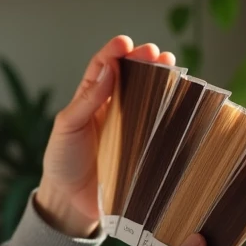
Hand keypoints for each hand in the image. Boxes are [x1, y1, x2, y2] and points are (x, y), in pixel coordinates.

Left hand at [35, 36, 175, 236]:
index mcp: (92, 98)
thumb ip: (86, 101)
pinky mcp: (144, 150)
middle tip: (156, 53)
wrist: (70, 202)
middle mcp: (115, 108)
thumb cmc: (63, 160)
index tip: (125, 43)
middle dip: (145, 61)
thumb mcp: (66, 127)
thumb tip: (109, 70)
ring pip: (150, 98)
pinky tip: (182, 102)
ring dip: (163, 81)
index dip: (114, 52)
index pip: (104, 67)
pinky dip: (172, 114)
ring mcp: (132, 128)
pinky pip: (160, 129)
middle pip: (133, 77)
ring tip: (172, 67)